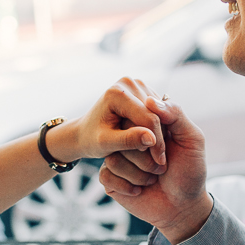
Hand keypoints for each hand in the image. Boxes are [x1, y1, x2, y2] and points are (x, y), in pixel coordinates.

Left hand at [49, 77, 166, 164]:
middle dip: (158, 138)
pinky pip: (156, 112)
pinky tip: (152, 142)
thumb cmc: (91, 139)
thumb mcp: (106, 144)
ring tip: (155, 154)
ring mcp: (136, 85)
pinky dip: (157, 128)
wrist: (84, 131)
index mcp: (117, 92)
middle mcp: (128, 83)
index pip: (147, 118)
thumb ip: (128, 140)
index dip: (156, 141)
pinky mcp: (142, 91)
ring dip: (159, 134)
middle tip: (160, 161)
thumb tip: (152, 138)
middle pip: (154, 114)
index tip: (159, 161)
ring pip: (158, 113)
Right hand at [99, 97, 212, 244]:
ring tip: (153, 178)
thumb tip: (149, 100)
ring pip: (113, 155)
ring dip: (139, 172)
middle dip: (146, 155)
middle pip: (122, 134)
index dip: (150, 132)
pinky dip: (127, 185)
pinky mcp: (111, 178)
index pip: (137, 114)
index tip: (165, 146)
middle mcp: (131, 139)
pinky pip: (106, 174)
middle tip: (163, 167)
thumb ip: (176, 115)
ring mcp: (119, 157)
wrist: (183, 208)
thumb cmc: (190, 172)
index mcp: (149, 125)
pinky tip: (140, 190)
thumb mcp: (192, 139)